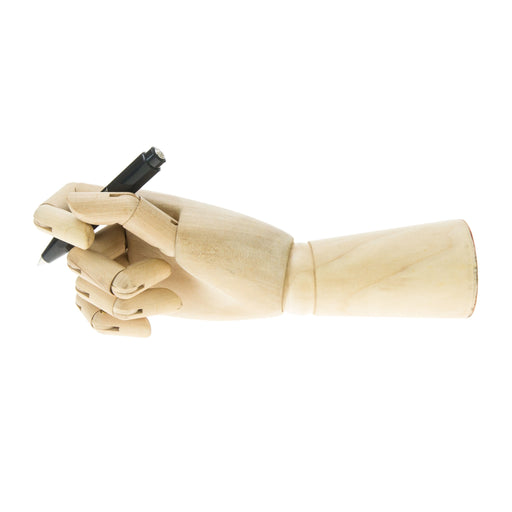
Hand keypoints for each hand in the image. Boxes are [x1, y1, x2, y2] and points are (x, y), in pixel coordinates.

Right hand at [34, 183, 293, 336]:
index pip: (70, 199)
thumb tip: (78, 199)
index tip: (85, 242)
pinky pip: (102, 316)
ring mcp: (136, 270)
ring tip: (170, 303)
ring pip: (87, 291)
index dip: (56, 219)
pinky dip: (116, 326)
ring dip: (122, 304)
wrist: (276, 286)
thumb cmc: (240, 251)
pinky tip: (148, 330)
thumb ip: (133, 215)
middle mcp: (130, 237)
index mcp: (137, 208)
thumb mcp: (186, 233)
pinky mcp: (146, 301)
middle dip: (109, 277)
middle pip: (77, 259)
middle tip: (160, 277)